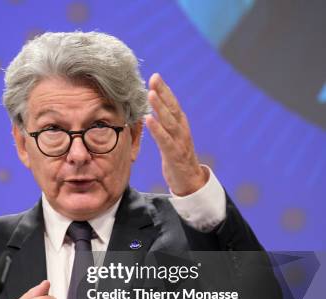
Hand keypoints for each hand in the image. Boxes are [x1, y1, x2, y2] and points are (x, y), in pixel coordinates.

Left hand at [145, 73, 207, 195]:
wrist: (190, 182)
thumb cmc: (176, 158)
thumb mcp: (170, 138)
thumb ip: (163, 125)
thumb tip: (150, 111)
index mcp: (180, 125)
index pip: (172, 104)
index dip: (165, 90)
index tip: (155, 76)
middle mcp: (182, 131)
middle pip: (173, 108)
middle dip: (164, 92)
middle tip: (155, 77)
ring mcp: (180, 142)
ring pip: (170, 122)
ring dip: (160, 107)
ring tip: (151, 94)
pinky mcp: (175, 155)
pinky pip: (165, 141)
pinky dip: (157, 129)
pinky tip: (149, 119)